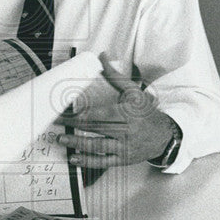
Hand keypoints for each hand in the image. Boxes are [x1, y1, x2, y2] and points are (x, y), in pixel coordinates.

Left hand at [56, 53, 174, 167]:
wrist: (164, 135)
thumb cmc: (145, 112)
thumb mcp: (133, 91)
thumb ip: (115, 76)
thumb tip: (102, 56)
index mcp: (126, 113)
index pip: (98, 113)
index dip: (79, 113)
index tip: (64, 110)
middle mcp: (125, 131)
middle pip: (95, 128)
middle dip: (73, 125)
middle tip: (55, 122)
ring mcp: (124, 147)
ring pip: (97, 146)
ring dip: (77, 143)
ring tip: (60, 139)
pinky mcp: (122, 159)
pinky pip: (103, 162)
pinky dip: (87, 161)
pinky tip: (74, 158)